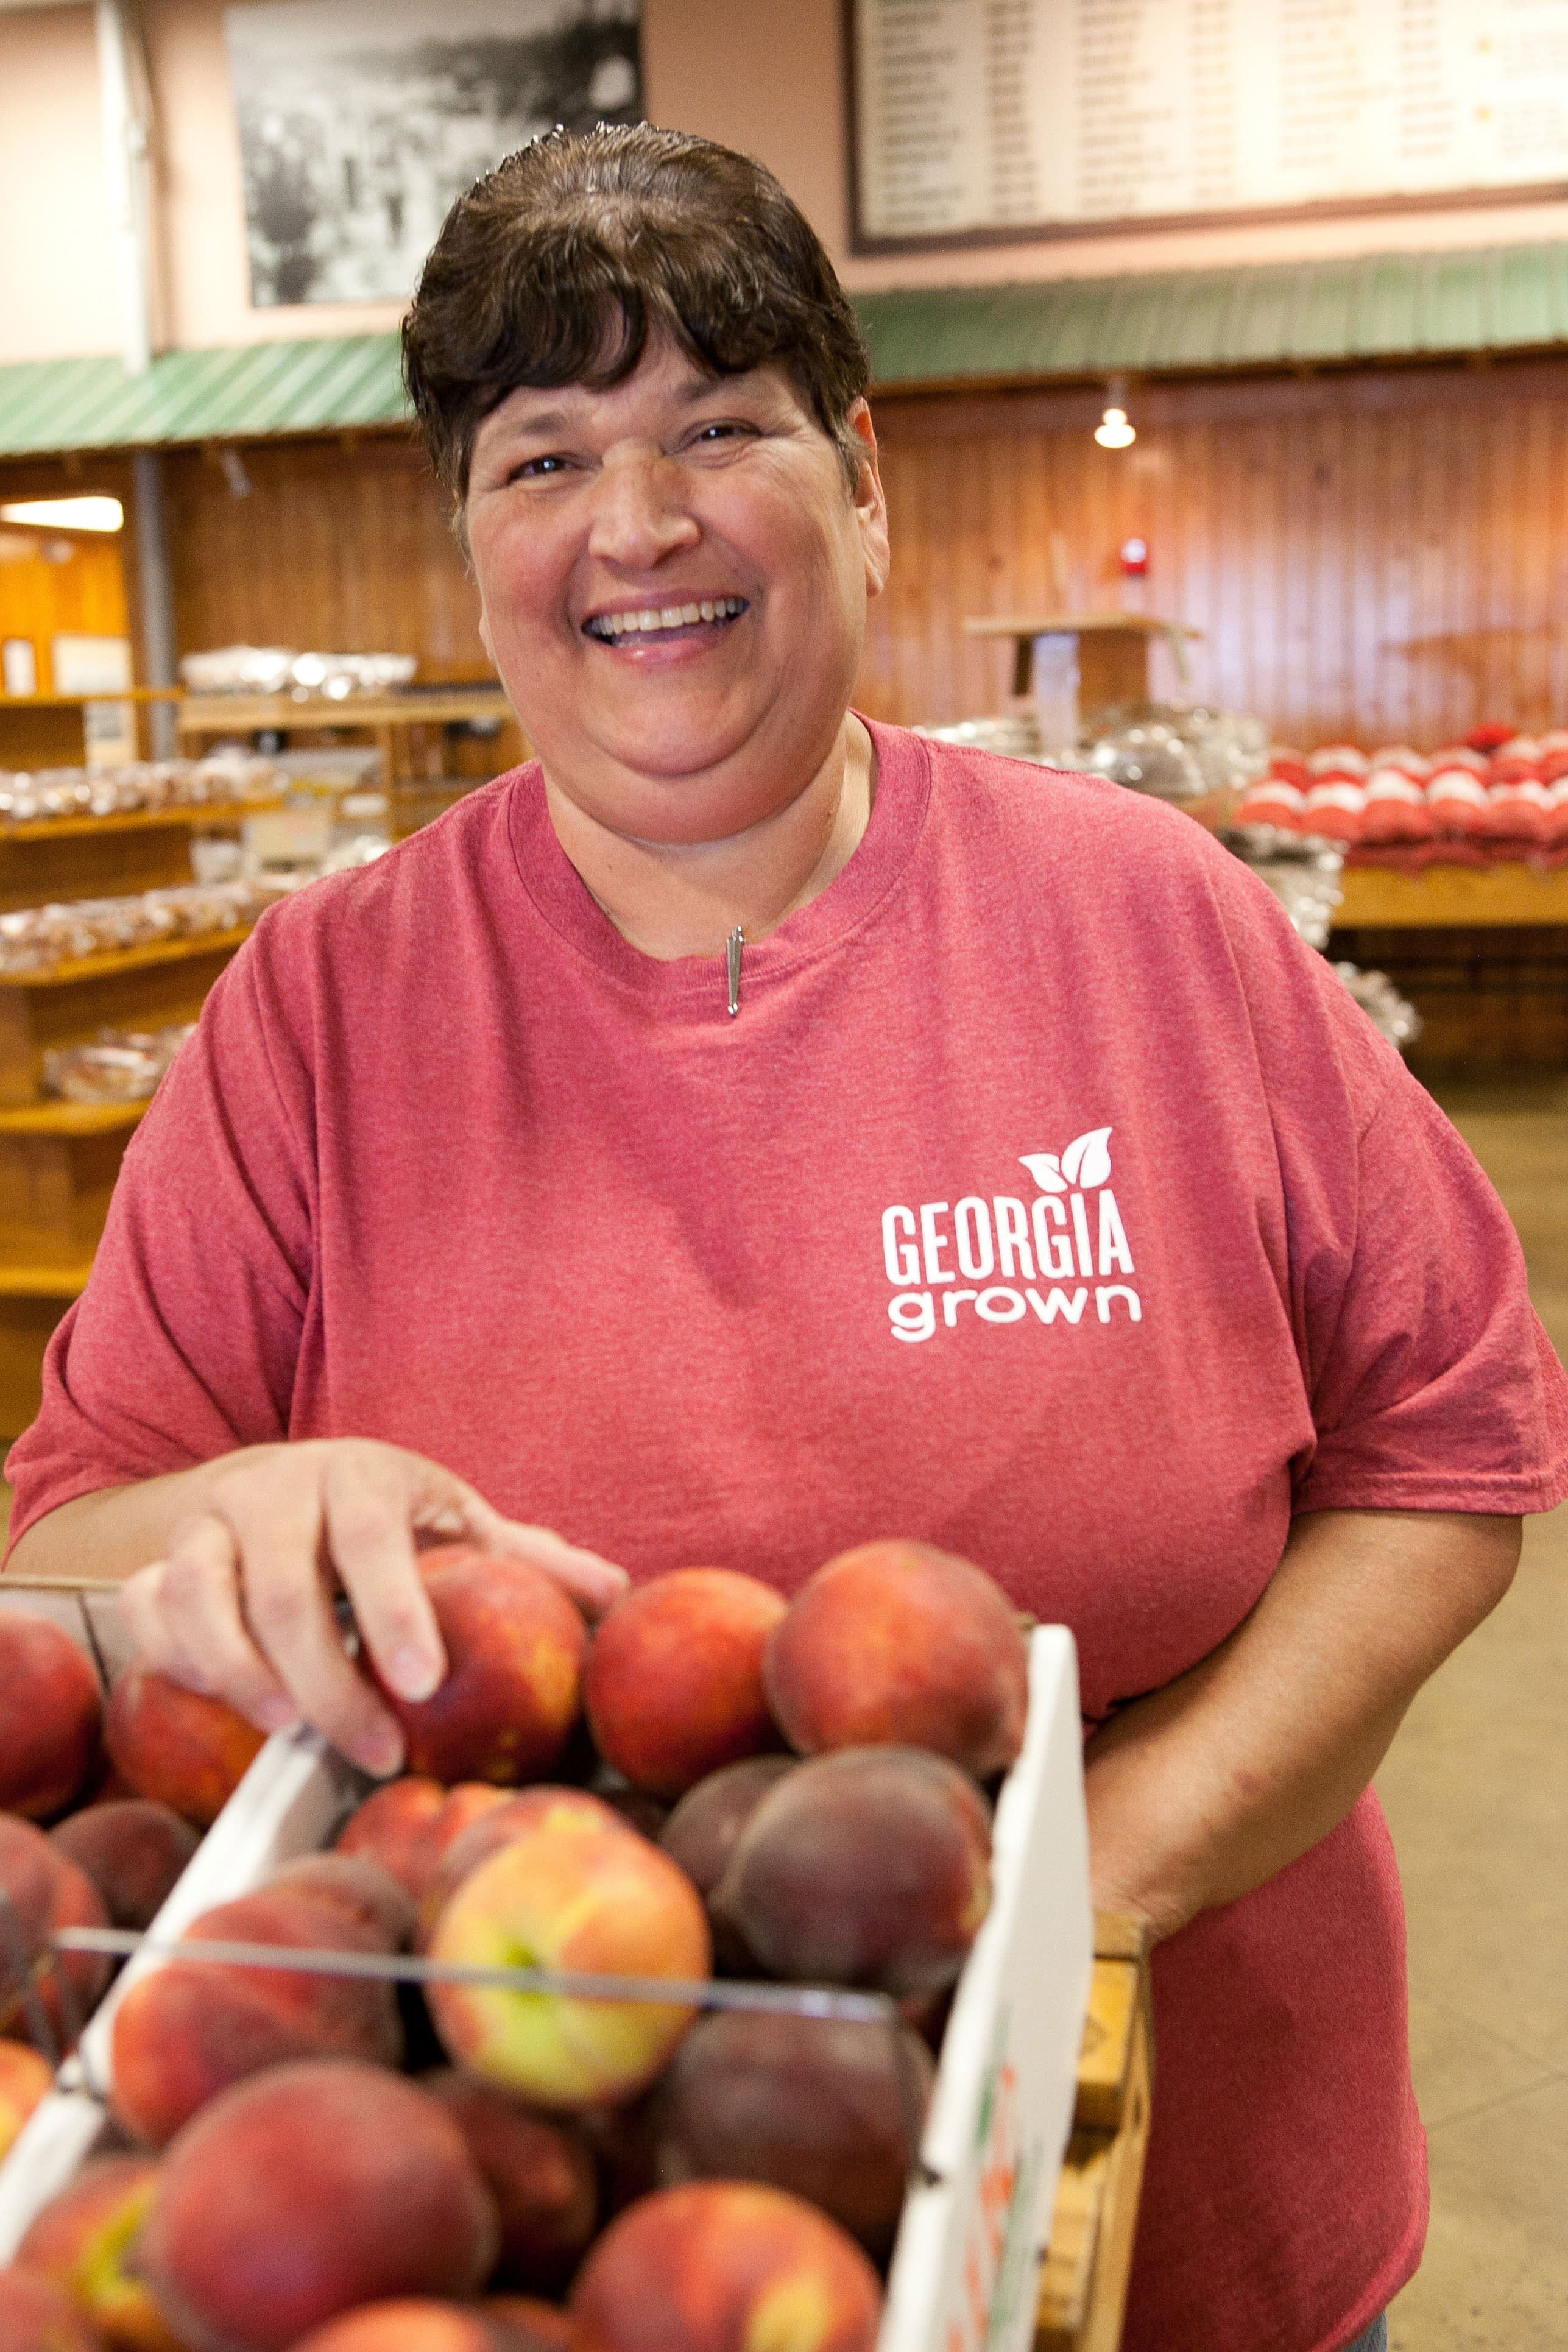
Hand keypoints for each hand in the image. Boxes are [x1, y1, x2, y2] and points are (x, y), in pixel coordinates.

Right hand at [118, 1439, 627, 1775]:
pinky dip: (177, 1662)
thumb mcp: (456, 1524)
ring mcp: (209, 1525)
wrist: (284, 1483)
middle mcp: (275, 1490)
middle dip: (327, 1681)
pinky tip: (226, 1706)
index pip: (371, 1537)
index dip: (396, 1610)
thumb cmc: (388, 1518)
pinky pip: (149, 1614)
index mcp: (359, 1474)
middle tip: (374, 1748)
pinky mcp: (161, 1559)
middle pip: (282, 1589)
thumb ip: (528, 1560)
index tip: (424, 1684)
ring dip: (239, 1675)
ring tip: (289, 1732)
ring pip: (198, 1598)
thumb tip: (617, 1593)